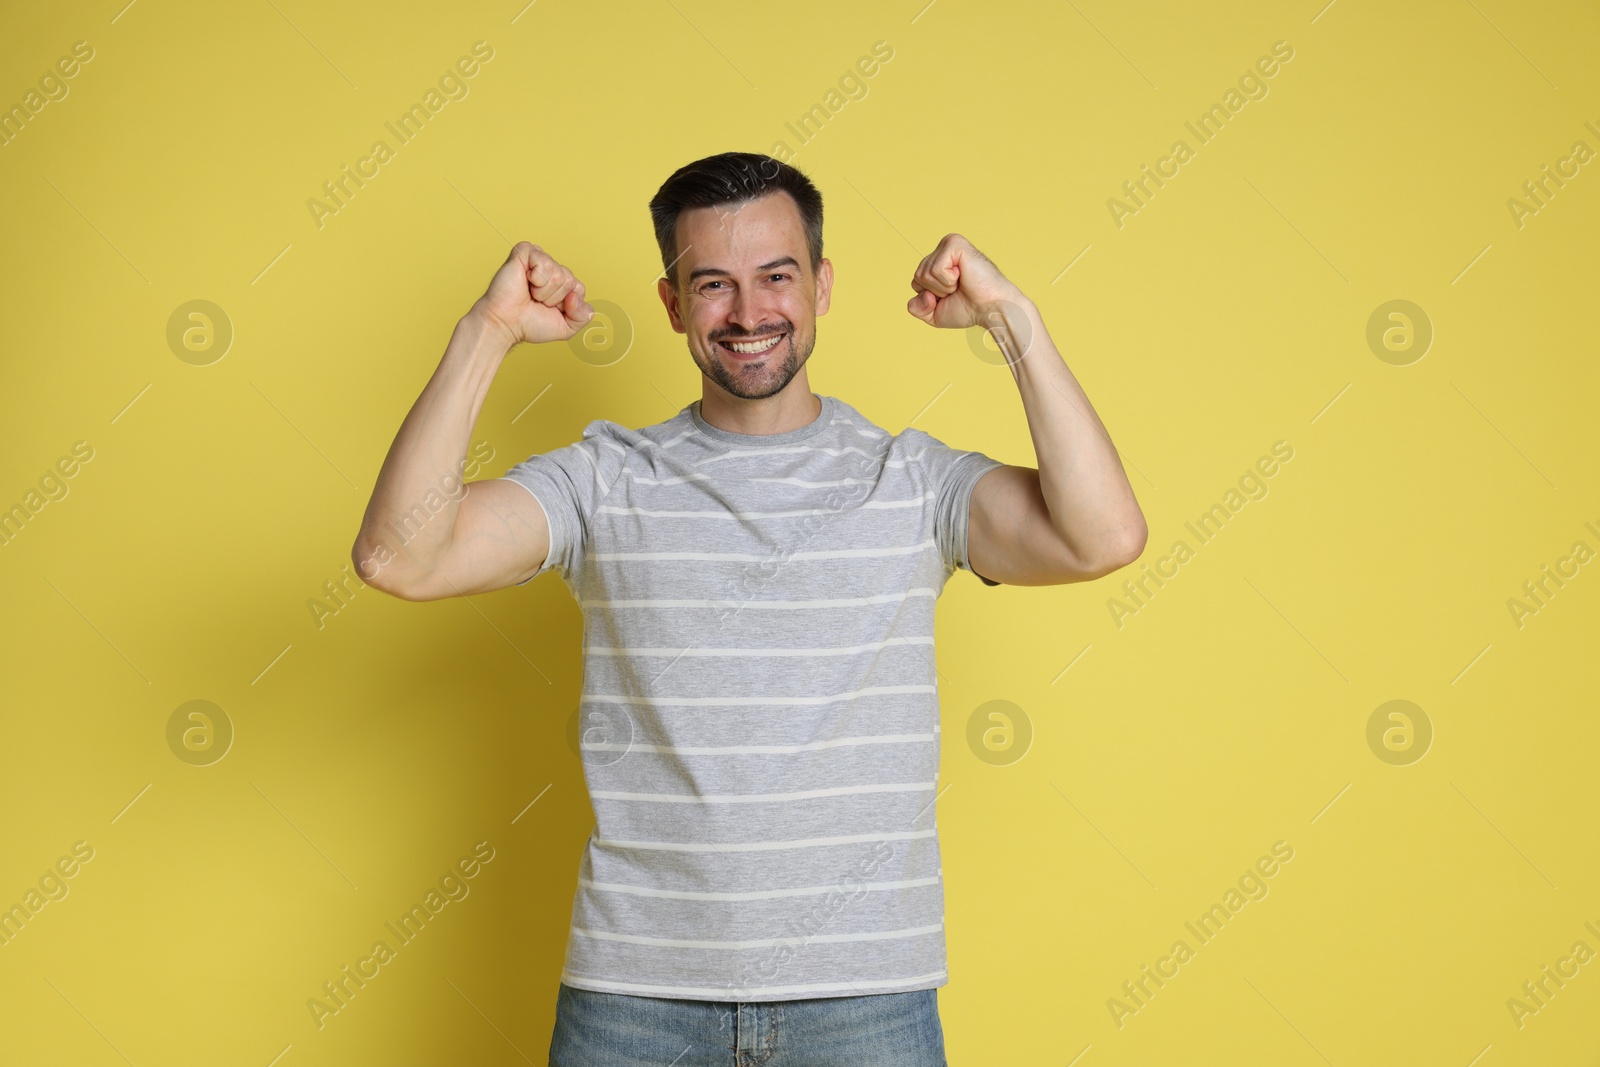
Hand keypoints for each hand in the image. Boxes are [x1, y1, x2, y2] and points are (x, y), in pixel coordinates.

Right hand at [474, 241, 593, 346]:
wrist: (506, 324)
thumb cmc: (530, 323)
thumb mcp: (567, 327)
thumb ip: (584, 316)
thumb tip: (575, 296)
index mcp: (561, 282)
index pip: (579, 288)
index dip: (565, 304)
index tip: (548, 308)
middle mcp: (552, 268)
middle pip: (570, 280)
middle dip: (554, 298)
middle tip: (535, 300)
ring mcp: (539, 258)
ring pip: (559, 274)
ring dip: (543, 291)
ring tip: (529, 292)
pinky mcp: (526, 251)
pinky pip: (545, 263)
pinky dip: (536, 279)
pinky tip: (525, 281)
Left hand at [906, 233, 1026, 330]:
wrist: (991, 308)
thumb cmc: (969, 309)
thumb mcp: (934, 313)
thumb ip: (916, 307)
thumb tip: (920, 293)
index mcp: (938, 262)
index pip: (916, 282)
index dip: (930, 298)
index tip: (952, 297)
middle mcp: (942, 250)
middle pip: (917, 277)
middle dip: (936, 292)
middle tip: (959, 290)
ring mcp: (948, 244)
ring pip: (924, 273)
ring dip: (943, 287)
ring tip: (962, 283)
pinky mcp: (954, 243)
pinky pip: (935, 269)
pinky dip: (948, 280)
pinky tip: (963, 276)